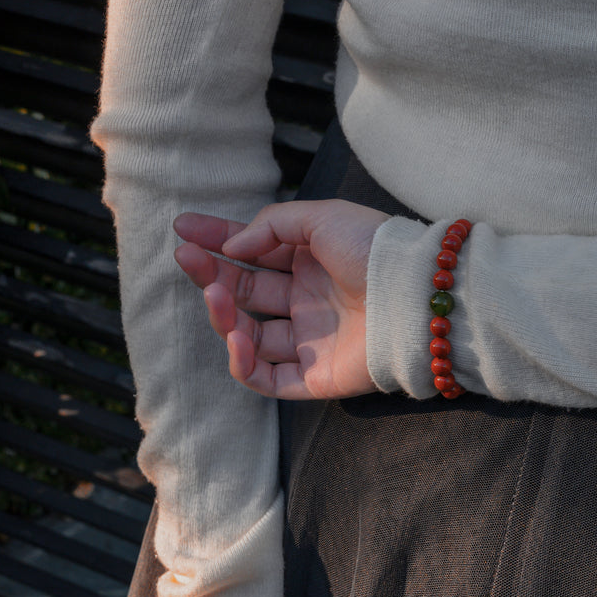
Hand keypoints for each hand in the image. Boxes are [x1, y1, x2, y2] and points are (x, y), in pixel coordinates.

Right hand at [173, 199, 389, 398]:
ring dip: (224, 316)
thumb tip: (232, 246)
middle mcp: (307, 300)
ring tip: (215, 295)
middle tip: (184, 257)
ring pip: (249, 336)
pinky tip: (236, 339)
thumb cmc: (374, 250)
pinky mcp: (313, 377)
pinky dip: (243, 364)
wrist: (413, 295)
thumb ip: (270, 225)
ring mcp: (308, 340)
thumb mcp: (322, 217)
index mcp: (310, 262)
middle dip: (211, 274)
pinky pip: (266, 378)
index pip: (253, 253)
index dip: (217, 242)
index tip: (182, 229)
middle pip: (245, 291)